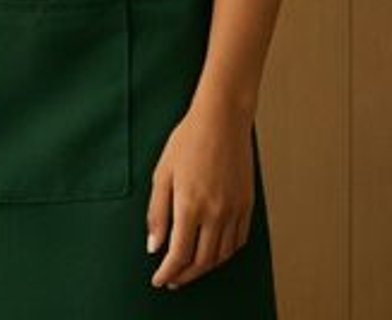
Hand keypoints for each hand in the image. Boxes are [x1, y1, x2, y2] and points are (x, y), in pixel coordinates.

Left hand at [147, 98, 255, 288]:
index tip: (159, 280)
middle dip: (185, 275)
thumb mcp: (162, 173)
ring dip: (205, 268)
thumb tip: (155, 247)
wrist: (222, 122)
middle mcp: (216, 213)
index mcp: (190, 204)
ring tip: (189, 270)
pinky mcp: (247, 207)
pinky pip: (237, 242)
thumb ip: (157, 212)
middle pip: (202, 261)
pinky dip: (224, 254)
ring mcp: (235, 212)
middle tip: (172, 280)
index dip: (168, 271)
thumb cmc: (187, 142)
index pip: (180, 253)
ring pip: (222, 255)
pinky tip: (212, 253)